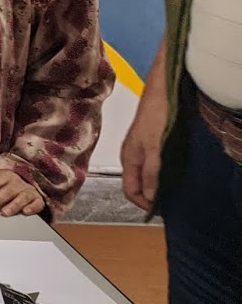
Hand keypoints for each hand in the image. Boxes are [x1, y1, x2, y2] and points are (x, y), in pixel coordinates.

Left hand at [0, 170, 45, 216]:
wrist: (30, 182)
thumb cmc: (7, 184)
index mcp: (3, 176)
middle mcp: (16, 182)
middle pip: (5, 191)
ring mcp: (28, 191)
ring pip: (21, 197)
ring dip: (13, 205)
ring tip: (4, 213)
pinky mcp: (37, 199)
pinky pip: (37, 203)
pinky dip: (32, 207)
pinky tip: (26, 212)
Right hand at [121, 80, 167, 212]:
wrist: (161, 93)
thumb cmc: (155, 117)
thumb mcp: (154, 149)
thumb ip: (150, 173)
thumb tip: (150, 196)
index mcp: (128, 158)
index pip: (130, 191)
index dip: (143, 203)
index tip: (161, 210)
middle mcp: (132, 156)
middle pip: (137, 184)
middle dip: (151, 195)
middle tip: (170, 201)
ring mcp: (140, 149)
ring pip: (146, 175)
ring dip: (157, 184)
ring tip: (174, 188)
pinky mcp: (150, 143)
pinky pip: (153, 165)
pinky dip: (162, 173)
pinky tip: (174, 171)